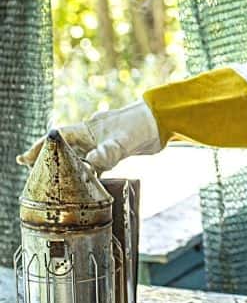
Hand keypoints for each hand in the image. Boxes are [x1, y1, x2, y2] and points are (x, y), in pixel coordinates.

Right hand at [16, 100, 161, 172]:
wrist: (164, 120)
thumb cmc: (142, 124)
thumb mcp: (124, 140)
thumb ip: (108, 152)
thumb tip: (91, 165)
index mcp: (90, 128)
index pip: (60, 137)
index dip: (42, 147)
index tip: (26, 158)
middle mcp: (94, 136)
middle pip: (66, 148)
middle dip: (50, 159)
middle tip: (31, 171)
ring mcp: (104, 143)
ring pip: (80, 157)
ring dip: (69, 167)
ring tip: (54, 181)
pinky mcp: (116, 151)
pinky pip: (96, 164)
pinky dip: (89, 173)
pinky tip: (85, 183)